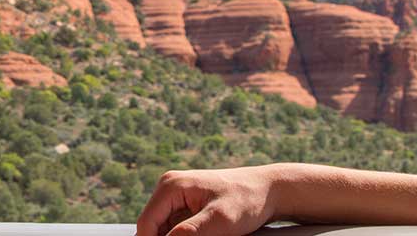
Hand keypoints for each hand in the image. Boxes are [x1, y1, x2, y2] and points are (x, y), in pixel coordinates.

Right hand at [134, 166, 279, 235]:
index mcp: (171, 186)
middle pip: (153, 229)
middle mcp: (170, 188)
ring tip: (209, 235)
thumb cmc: (248, 200)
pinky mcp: (187, 206)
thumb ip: (189, 234)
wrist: (270, 191)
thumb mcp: (219, 221)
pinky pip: (176, 229)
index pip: (146, 225)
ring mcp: (178, 197)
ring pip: (164, 231)